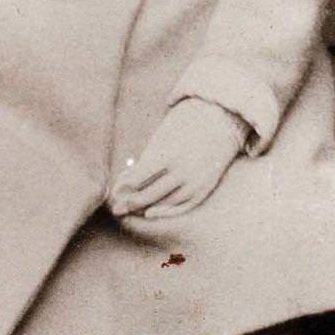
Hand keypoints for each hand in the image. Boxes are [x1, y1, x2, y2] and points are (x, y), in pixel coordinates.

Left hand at [108, 100, 247, 219]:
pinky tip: (151, 213)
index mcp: (168, 155)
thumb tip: (124, 184)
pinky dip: (165, 212)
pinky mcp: (204, 188)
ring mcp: (195, 182)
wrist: (221, 121)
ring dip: (145, 208)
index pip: (138, 180)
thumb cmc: (184, 125)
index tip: (114, 192)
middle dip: (130, 203)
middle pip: (148, 195)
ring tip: (131, 210)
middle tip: (117, 208)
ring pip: (164, 204)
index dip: (123, 188)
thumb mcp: (161, 138)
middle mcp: (182, 172)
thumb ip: (145, 161)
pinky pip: (182, 207)